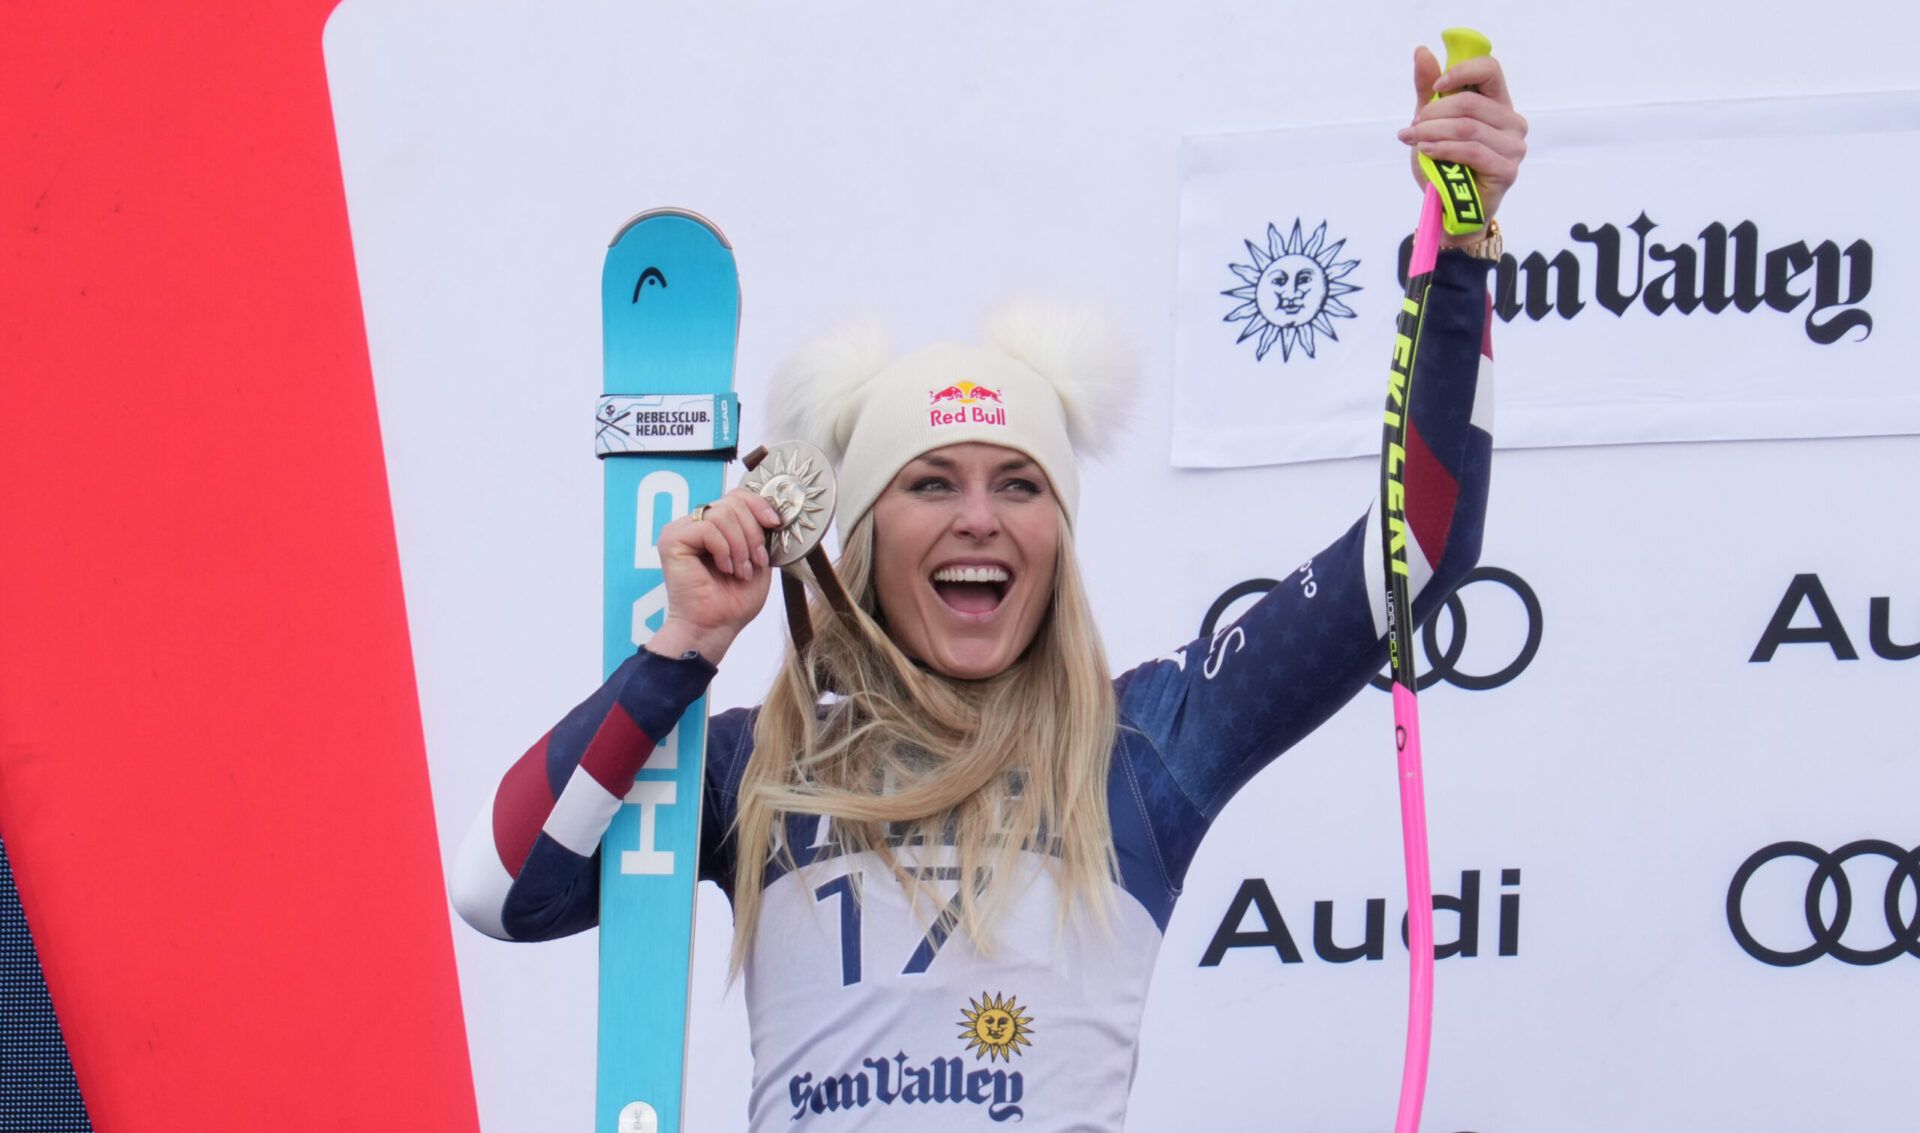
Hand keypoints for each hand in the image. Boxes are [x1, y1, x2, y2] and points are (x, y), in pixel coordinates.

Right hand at [645, 486, 785, 663]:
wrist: (714, 628)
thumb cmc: (733, 602)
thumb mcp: (757, 560)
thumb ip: (760, 533)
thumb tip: (774, 512)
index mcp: (712, 526)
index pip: (736, 496)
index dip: (759, 505)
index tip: (775, 525)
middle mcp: (693, 523)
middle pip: (732, 502)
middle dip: (752, 533)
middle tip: (755, 562)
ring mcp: (680, 530)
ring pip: (722, 514)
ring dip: (740, 546)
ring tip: (739, 571)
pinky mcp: (672, 540)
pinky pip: (707, 528)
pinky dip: (723, 549)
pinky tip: (724, 569)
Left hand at [1396, 47, 1526, 243]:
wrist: (1447, 210)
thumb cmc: (1443, 166)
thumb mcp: (1430, 124)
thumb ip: (1429, 90)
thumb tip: (1422, 51)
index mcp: (1498, 103)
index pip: (1490, 69)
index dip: (1460, 72)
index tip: (1436, 87)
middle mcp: (1512, 121)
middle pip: (1471, 101)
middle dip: (1433, 113)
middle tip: (1411, 127)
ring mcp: (1514, 146)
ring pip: (1468, 127)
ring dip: (1432, 132)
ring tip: (1413, 140)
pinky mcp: (1508, 170)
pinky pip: (1471, 150)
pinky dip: (1442, 148)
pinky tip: (1426, 151)